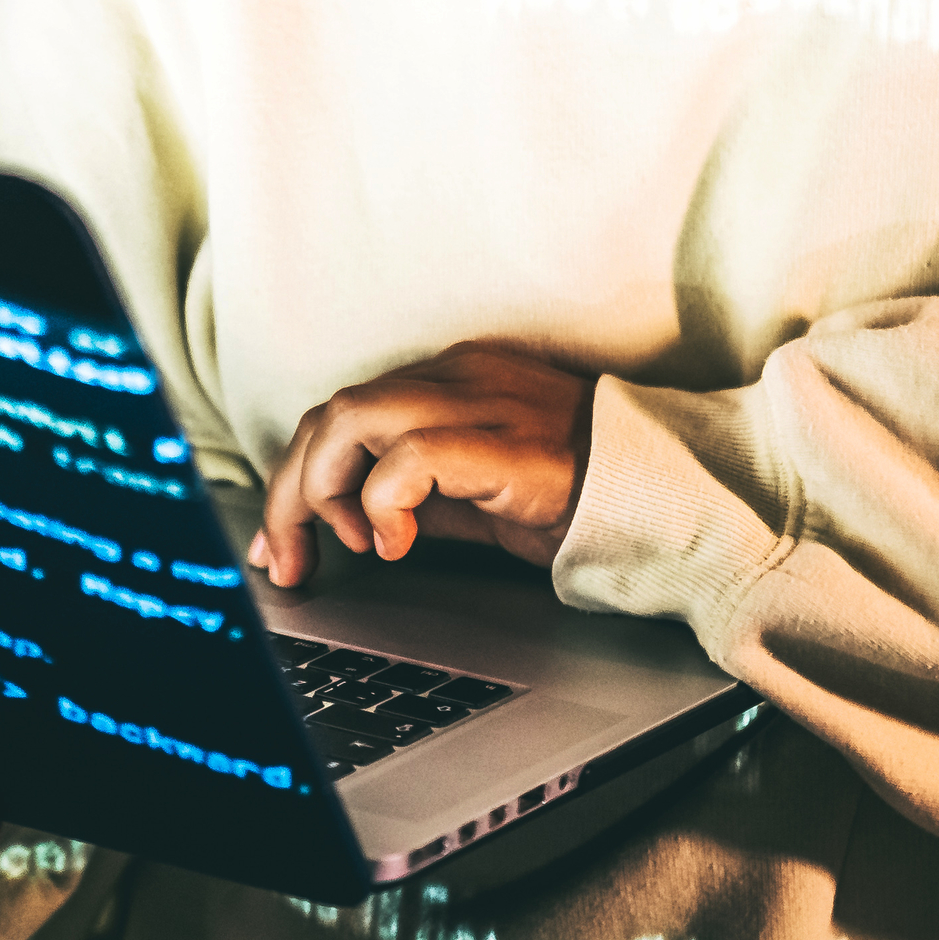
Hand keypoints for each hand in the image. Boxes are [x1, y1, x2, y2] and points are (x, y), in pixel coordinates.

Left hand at [255, 341, 592, 589]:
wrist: (658, 497)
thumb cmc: (576, 494)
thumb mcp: (475, 494)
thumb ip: (414, 495)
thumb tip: (347, 526)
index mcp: (447, 382)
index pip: (338, 414)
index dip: (293, 481)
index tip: (280, 546)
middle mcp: (453, 378)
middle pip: (329, 415)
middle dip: (290, 495)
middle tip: (290, 562)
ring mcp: (476, 402)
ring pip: (349, 420)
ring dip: (324, 492)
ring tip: (348, 546)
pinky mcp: (499, 442)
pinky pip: (408, 458)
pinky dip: (380, 503)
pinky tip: (396, 544)